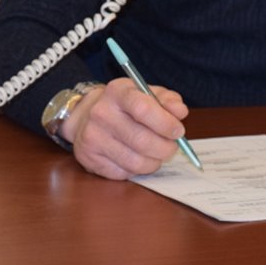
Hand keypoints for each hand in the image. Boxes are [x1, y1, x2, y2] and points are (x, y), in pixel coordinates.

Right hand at [61, 78, 189, 179]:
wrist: (86, 116)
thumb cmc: (124, 106)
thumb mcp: (145, 94)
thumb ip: (167, 100)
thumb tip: (180, 111)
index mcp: (117, 92)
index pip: (143, 108)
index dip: (166, 123)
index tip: (178, 131)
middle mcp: (101, 113)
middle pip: (142, 140)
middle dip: (165, 148)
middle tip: (172, 147)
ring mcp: (92, 137)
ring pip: (136, 161)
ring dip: (154, 162)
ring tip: (157, 154)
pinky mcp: (89, 158)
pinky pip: (124, 172)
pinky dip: (138, 170)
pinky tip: (138, 158)